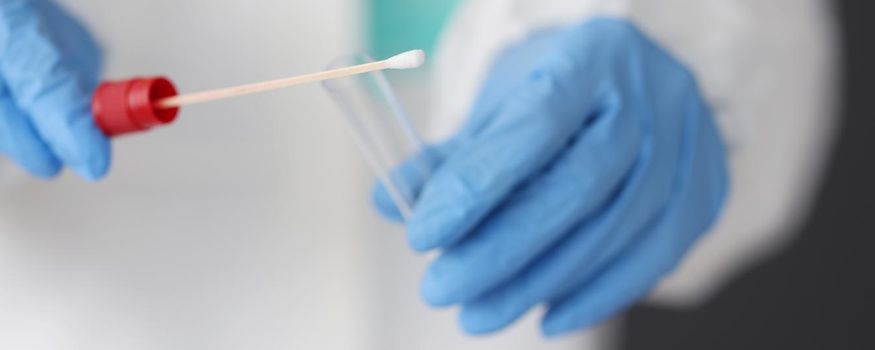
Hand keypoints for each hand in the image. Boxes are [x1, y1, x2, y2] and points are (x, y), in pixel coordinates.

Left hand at [374, 18, 728, 335]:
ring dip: (538, 283)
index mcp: (590, 57)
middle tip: (441, 289)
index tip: (422, 236)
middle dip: (501, 250)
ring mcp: (689, 145)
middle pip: (577, 187)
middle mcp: (651, 95)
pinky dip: (596, 296)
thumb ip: (451, 155)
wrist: (632, 80)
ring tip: (477, 314)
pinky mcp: (706, 191)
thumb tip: (392, 204)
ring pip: (615, 231)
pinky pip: (654, 258)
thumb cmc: (552, 92)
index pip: (533, 126)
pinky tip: (544, 317)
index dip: (476, 186)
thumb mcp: (499, 104)